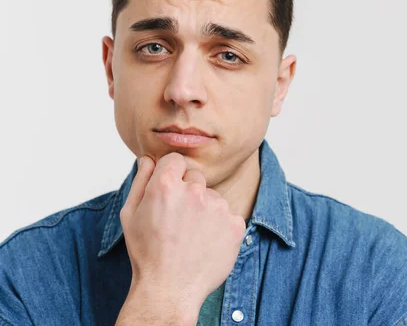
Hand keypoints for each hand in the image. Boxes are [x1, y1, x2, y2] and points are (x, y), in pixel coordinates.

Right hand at [119, 152, 246, 313]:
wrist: (170, 289)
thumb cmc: (146, 253)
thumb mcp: (130, 215)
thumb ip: (141, 181)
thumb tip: (149, 159)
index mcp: (166, 185)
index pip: (176, 159)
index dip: (172, 173)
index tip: (171, 189)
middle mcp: (194, 191)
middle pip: (196, 177)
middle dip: (188, 192)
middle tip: (178, 220)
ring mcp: (217, 207)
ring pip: (213, 197)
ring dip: (205, 210)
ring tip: (191, 235)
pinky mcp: (235, 224)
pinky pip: (228, 215)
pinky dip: (220, 226)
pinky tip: (206, 243)